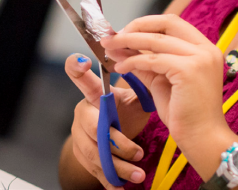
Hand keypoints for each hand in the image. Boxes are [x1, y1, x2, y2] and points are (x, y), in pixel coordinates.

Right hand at [65, 54, 148, 188]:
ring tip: (139, 175)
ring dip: (118, 167)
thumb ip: (143, 86)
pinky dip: (110, 181)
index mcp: (94, 95)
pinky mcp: (81, 156)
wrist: (110, 139)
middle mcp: (83, 113)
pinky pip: (94, 171)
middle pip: (93, 128)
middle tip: (139, 153)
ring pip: (95, 154)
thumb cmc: (123, 113)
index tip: (83, 60)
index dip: (76, 67)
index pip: (79, 76)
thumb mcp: (133, 100)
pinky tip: (121, 188)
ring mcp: (79, 136)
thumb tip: (161, 65)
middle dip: (118, 144)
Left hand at [102, 15, 228, 148]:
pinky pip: (153, 60)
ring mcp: (200, 58)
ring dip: (128, 42)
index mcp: (205, 49)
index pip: (173, 23)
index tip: (125, 31)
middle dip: (136, 26)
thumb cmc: (186, 115)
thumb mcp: (164, 82)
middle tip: (113, 36)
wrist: (202, 139)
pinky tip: (120, 67)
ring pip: (156, 40)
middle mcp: (207, 49)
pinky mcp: (189, 70)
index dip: (146, 24)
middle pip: (166, 23)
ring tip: (109, 48)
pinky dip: (133, 61)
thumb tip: (123, 49)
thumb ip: (148, 64)